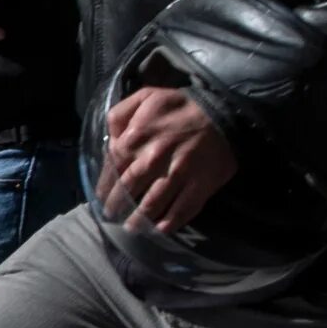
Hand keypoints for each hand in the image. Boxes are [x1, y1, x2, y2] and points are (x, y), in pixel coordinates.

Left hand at [95, 85, 237, 231]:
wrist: (224, 112)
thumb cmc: (181, 106)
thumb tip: (110, 139)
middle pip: (128, 189)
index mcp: (136, 137)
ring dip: (139, 219)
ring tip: (132, 227)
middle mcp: (153, 158)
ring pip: (151, 204)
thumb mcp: (145, 97)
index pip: (113, 167)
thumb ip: (120, 114)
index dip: (105, 186)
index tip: (101, 198)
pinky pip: (181, 210)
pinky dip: (170, 223)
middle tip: (113, 216)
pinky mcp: (199, 185)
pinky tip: (161, 230)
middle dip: (118, 205)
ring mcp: (177, 174)